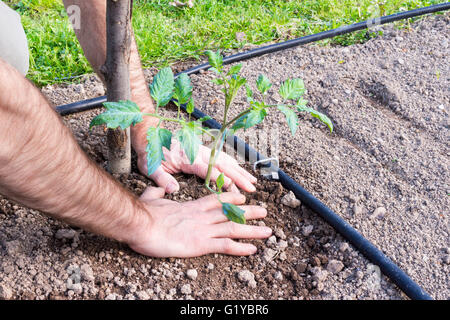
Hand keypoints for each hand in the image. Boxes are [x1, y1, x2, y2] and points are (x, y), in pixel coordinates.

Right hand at [128, 187, 271, 257]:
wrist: (142, 224)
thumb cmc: (145, 213)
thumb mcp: (152, 197)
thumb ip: (158, 192)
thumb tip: (159, 188)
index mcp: (192, 206)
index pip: (217, 199)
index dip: (232, 199)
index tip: (243, 198)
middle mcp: (202, 216)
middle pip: (231, 212)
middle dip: (250, 212)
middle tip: (264, 212)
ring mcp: (204, 230)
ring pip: (234, 228)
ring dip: (253, 230)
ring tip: (268, 231)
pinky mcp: (201, 244)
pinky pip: (226, 246)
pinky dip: (241, 248)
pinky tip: (253, 250)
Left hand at [137, 139, 257, 193]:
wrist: (150, 135)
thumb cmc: (150, 153)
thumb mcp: (151, 167)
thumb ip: (162, 179)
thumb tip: (173, 190)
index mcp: (188, 158)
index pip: (209, 170)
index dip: (222, 180)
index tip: (234, 189)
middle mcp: (199, 153)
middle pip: (223, 165)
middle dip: (239, 176)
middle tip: (252, 187)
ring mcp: (202, 150)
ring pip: (225, 160)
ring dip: (239, 170)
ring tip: (252, 180)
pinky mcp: (202, 151)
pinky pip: (221, 158)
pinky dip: (233, 165)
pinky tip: (240, 172)